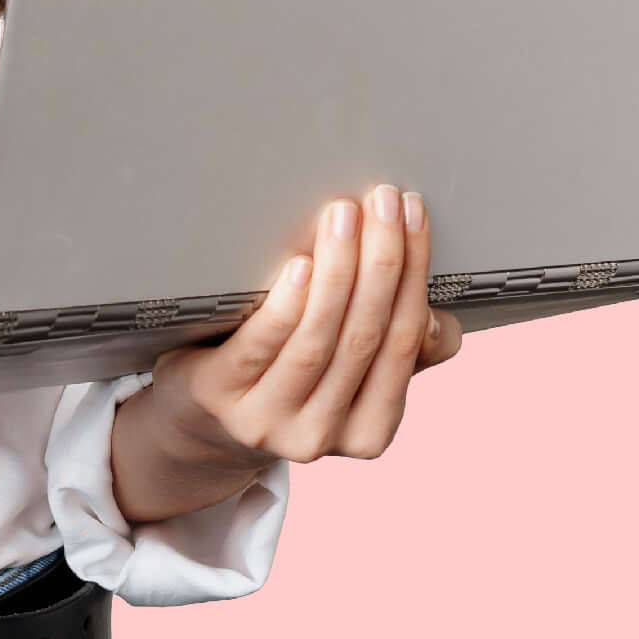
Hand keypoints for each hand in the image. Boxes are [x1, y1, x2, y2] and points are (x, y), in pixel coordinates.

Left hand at [107, 184, 463, 525]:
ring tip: (344, 216)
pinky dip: (286, 304)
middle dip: (382, 262)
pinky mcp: (219, 397)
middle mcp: (322, 437)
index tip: (413, 216)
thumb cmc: (289, 378)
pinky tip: (300, 266)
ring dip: (339, 271)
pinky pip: (260, 346)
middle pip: (365, 337)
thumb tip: (436, 319)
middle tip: (382, 200)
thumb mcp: (350, 374)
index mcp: (369, 432)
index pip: (407, 344)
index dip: (415, 275)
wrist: (201, 419)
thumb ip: (400, 350)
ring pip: (317, 340)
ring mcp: (267, 422)